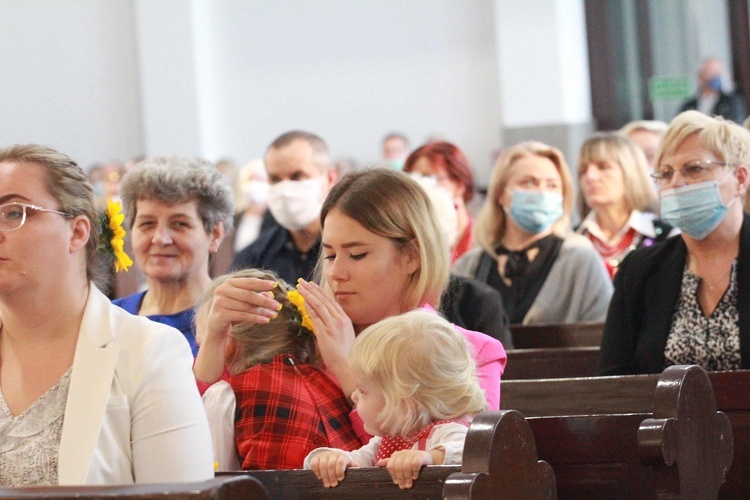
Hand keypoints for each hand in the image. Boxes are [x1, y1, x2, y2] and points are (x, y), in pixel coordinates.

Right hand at [203, 277, 280, 342]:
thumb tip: (271, 295)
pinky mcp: (220, 315)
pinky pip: (242, 316)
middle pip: (248, 295)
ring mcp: (219, 302)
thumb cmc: (232, 311)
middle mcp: (222, 290)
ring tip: (274, 315)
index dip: (262, 283)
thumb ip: (256, 296)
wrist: (215, 326)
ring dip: (262, 311)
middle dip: (265, 301)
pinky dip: (255, 318)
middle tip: (278, 306)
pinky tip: (265, 320)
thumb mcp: (245, 302)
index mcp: (229, 283)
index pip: (249, 282)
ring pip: (246, 306)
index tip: (275, 285)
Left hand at [297, 279, 356, 395]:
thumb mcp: (345, 337)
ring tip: (300, 287)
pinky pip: (315, 316)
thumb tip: (328, 324)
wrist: (349, 366)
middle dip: (312, 290)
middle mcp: (340, 320)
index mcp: (346, 320)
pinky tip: (303, 301)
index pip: (332, 302)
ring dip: (308, 295)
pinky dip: (309, 307)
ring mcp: (332, 325)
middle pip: (324, 300)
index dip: (322, 293)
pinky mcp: (325, 332)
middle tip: (303, 281)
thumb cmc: (348, 356)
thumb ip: (337, 328)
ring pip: (319, 305)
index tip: (314, 285)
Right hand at [309, 451, 354, 487]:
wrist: (333, 457)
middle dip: (332, 476)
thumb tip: (356, 466)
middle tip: (333, 485)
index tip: (340, 479)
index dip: (340, 471)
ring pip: (322, 465)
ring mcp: (324, 455)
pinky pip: (314, 463)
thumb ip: (352, 466)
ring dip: (324, 476)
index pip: (340, 462)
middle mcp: (332, 454)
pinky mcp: (316, 458)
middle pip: (331, 465)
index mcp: (341, 456)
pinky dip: (316, 471)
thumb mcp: (348, 465)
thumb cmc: (342, 464)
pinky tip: (319, 477)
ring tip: (327, 484)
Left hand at [376, 450, 433, 488]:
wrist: (427, 458)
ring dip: (407, 477)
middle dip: (401, 478)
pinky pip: (415, 464)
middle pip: (398, 467)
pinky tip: (415, 476)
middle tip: (404, 486)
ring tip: (410, 484)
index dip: (393, 475)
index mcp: (396, 455)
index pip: (390, 466)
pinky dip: (414, 471)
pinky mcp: (420, 456)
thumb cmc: (412, 461)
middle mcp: (402, 453)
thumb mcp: (400, 461)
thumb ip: (390, 462)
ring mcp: (411, 453)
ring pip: (406, 466)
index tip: (396, 482)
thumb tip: (378, 463)